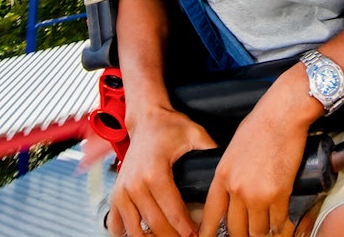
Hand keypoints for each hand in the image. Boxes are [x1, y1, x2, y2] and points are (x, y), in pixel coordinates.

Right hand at [107, 107, 215, 236]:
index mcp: (155, 172)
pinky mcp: (116, 194)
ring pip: (135, 229)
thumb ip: (210, 148)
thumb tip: (227, 163)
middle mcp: (135, 184)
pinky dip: (128, 233)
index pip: (172, 210)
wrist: (145, 119)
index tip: (196, 234)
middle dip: (173, 236)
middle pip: (155, 224)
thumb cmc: (168, 126)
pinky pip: (116, 223)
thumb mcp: (194, 133)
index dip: (186, 227)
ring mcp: (123, 190)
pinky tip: (143, 236)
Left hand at [198, 72, 314, 236]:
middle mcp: (236, 188)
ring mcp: (256, 193)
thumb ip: (231, 171)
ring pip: (257, 230)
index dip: (209, 230)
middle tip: (247, 235)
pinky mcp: (278, 193)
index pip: (211, 212)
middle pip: (235, 227)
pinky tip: (283, 224)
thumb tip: (236, 188)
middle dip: (241, 235)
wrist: (282, 114)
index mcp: (222, 175)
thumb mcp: (234, 148)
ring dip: (263, 232)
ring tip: (268, 230)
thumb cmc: (261, 124)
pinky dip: (281, 225)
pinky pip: (278, 221)